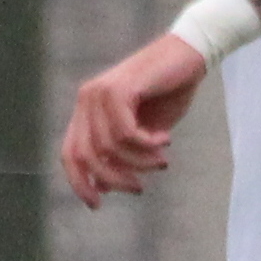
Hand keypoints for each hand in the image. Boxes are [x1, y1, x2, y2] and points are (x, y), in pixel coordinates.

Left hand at [60, 31, 211, 206]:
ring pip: (109, 147)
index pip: (70, 154)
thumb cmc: (168, 91)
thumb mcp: (144, 133)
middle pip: (87, 156)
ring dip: (139, 162)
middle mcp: (87, 98)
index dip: (79, 182)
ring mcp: (100, 92)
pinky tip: (166, 140)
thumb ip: (121, 156)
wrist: (190, 55)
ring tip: (162, 162)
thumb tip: (101, 187)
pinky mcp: (119, 88)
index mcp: (87, 109)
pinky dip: (147, 145)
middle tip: (139, 187)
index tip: (97, 205)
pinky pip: (126, 133)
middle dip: (114, 179)